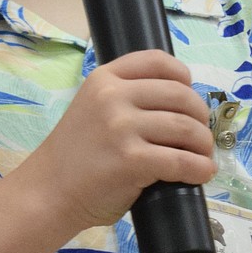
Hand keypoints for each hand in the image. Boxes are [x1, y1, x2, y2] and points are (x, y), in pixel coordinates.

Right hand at [31, 48, 215, 232]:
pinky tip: (202, 173)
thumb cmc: (75, 155)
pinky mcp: (131, 160)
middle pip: (180, 95)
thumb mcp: (92, 107)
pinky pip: (181, 160)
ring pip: (186, 127)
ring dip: (203, 144)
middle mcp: (113, 96)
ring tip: (202, 156)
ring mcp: (121, 127)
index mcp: (104, 78)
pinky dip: (200, 168)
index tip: (189, 94)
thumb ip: (124, 98)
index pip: (158, 61)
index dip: (183, 77)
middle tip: (200, 135)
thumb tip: (179, 105)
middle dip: (200, 116)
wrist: (48, 192)